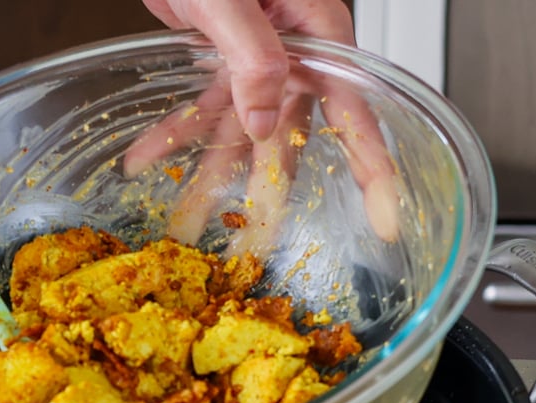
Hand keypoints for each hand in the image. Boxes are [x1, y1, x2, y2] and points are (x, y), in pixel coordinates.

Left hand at [127, 0, 399, 245]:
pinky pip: (205, 104)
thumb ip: (251, 58)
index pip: (356, 111)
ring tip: (187, 215)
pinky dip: (176, 131)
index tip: (386, 217)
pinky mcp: (223, 53)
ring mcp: (258, 53)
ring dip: (210, 169)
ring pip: (240, 128)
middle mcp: (294, 47)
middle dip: (268, 190)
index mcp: (316, 28)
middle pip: (290, 133)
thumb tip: (262, 123)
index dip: (373, 169)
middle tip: (258, 241)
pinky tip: (149, 157)